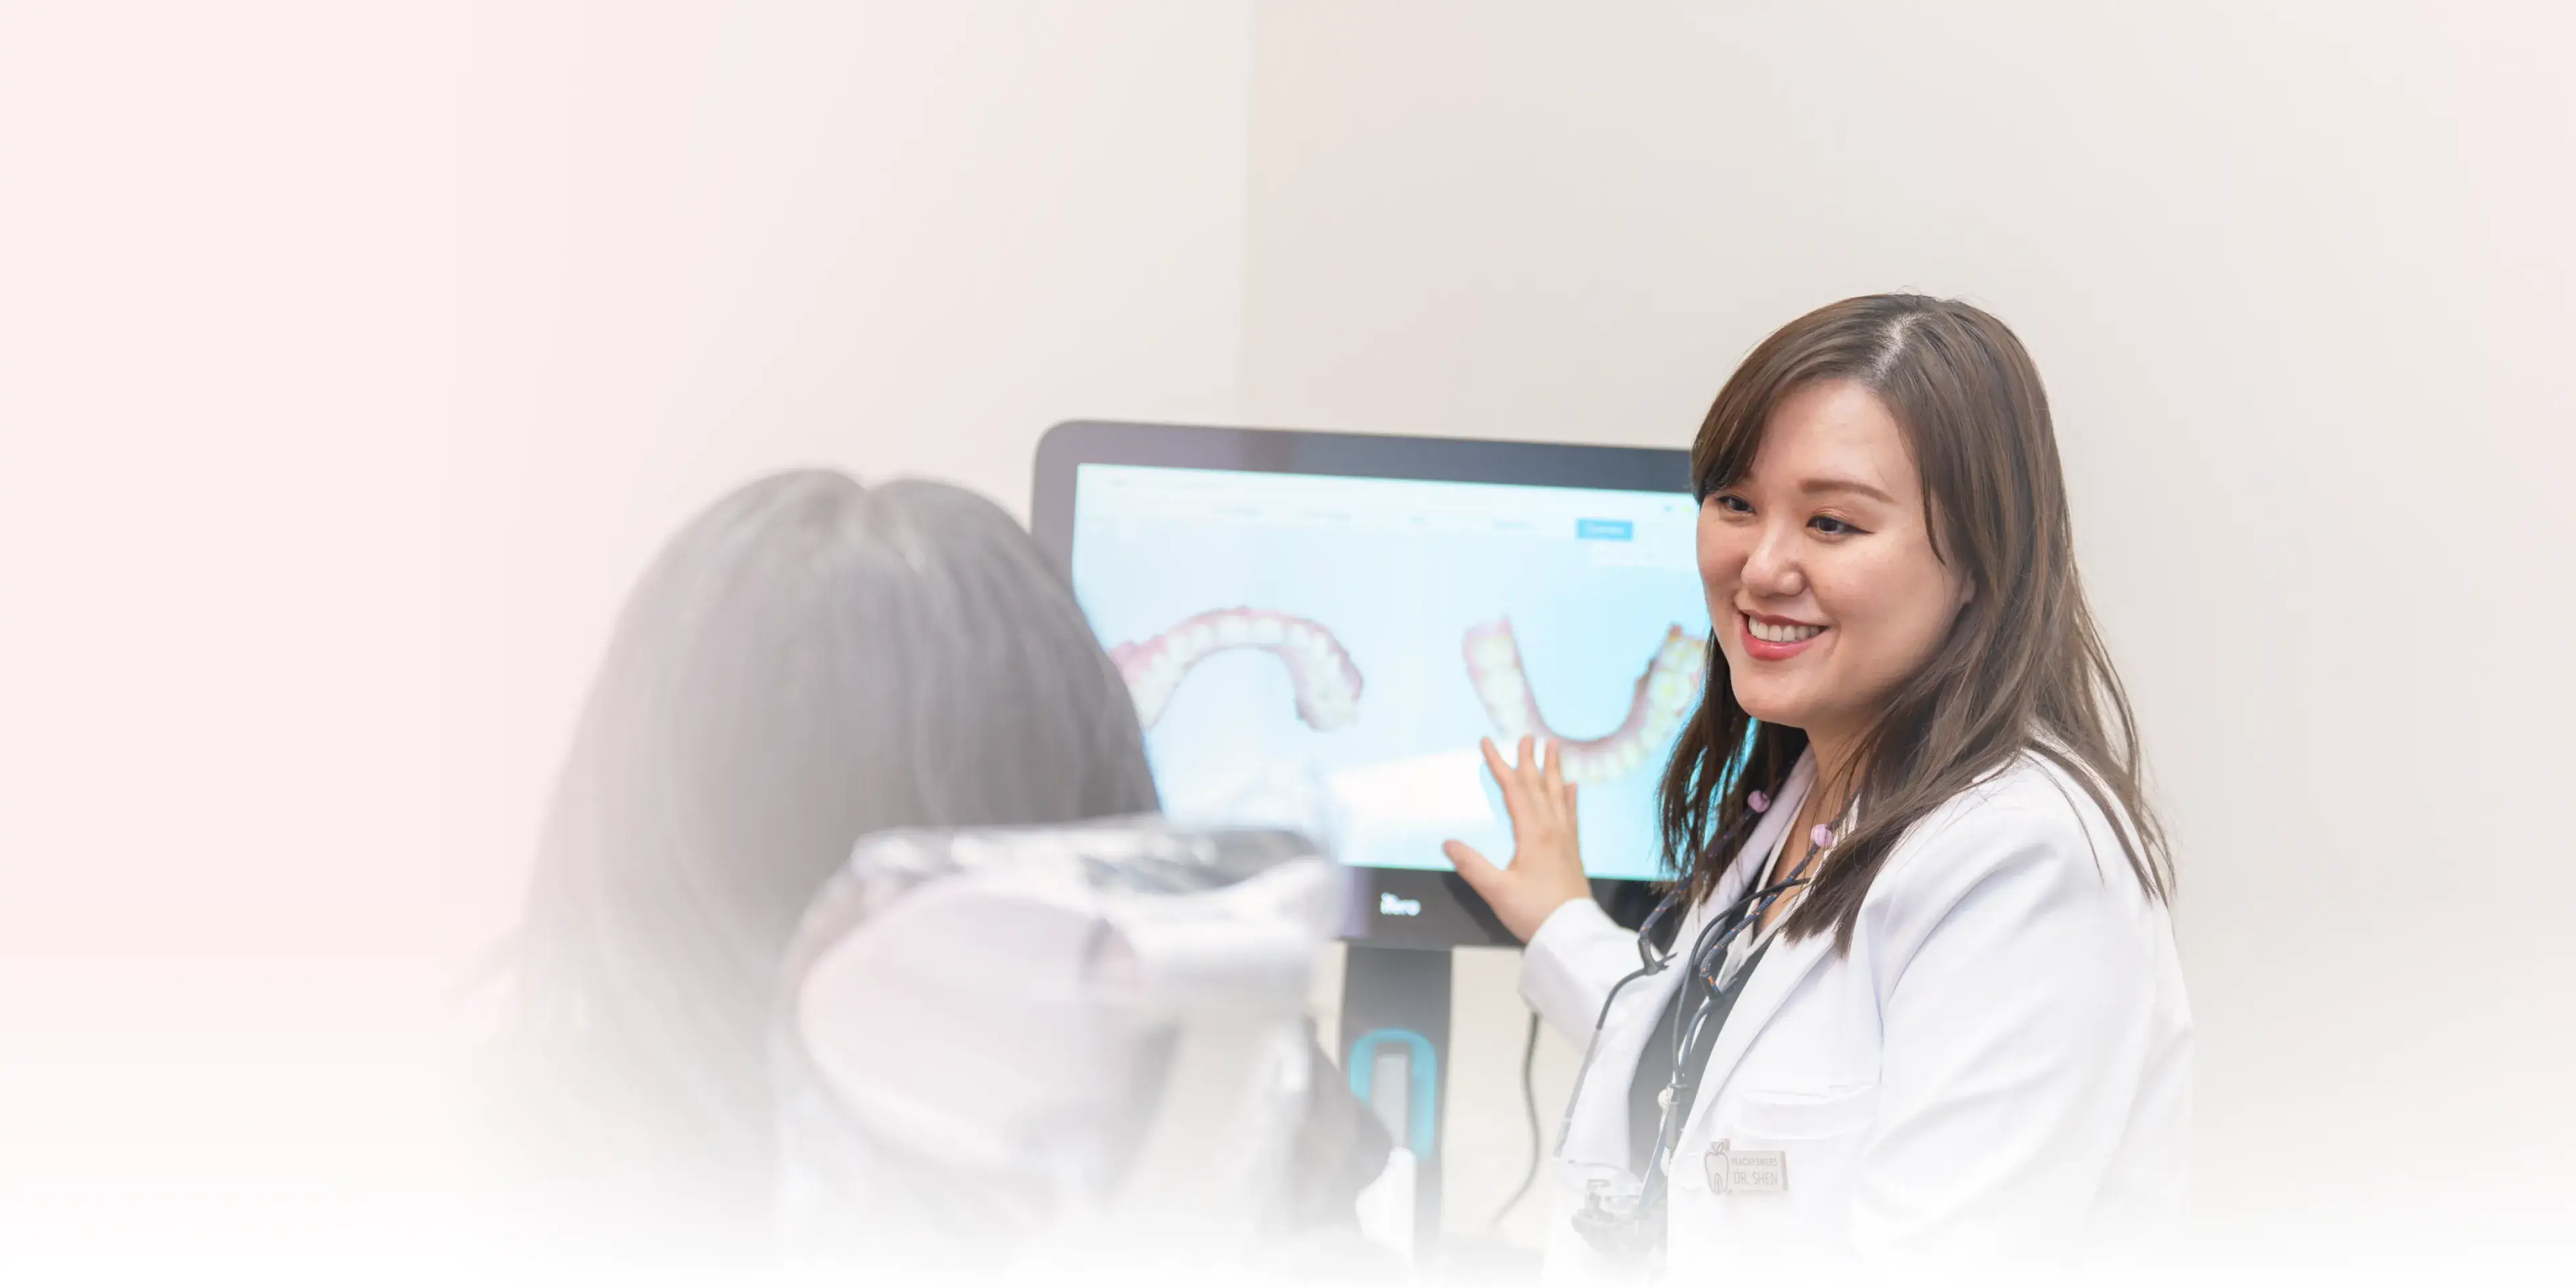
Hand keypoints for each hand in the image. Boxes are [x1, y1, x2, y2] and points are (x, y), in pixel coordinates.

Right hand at [1442, 736, 1593, 943]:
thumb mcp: (1496, 891)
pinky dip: (1571, 796)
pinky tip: (1573, 786)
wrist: (1571, 935)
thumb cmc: (1534, 913)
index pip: (1514, 789)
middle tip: (1527, 736)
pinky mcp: (1572, 851)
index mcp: (1534, 834)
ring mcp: (1565, 839)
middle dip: (1529, 759)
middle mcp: (1552, 830)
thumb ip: (1472, 865)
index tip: (1487, 742)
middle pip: (1539, 785)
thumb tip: (1448, 843)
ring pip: (1559, 794)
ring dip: (1554, 769)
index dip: (1500, 764)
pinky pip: (1572, 814)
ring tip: (1554, 747)